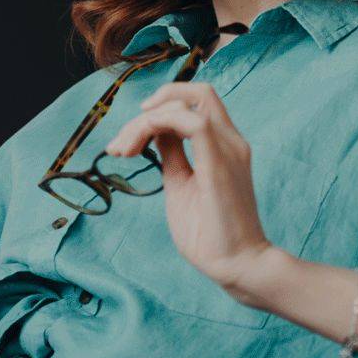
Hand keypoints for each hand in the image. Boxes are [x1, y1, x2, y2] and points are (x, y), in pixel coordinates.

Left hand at [103, 82, 275, 292]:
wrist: (237, 265)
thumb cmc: (209, 233)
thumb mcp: (180, 184)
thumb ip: (172, 155)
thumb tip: (154, 134)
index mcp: (223, 145)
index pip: (193, 103)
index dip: (157, 109)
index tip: (128, 140)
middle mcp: (230, 140)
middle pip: (195, 92)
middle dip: (150, 108)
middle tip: (120, 146)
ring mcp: (229, 149)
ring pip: (188, 102)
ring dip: (145, 120)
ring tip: (123, 151)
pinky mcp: (220, 164)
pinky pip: (193, 123)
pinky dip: (159, 124)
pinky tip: (139, 146)